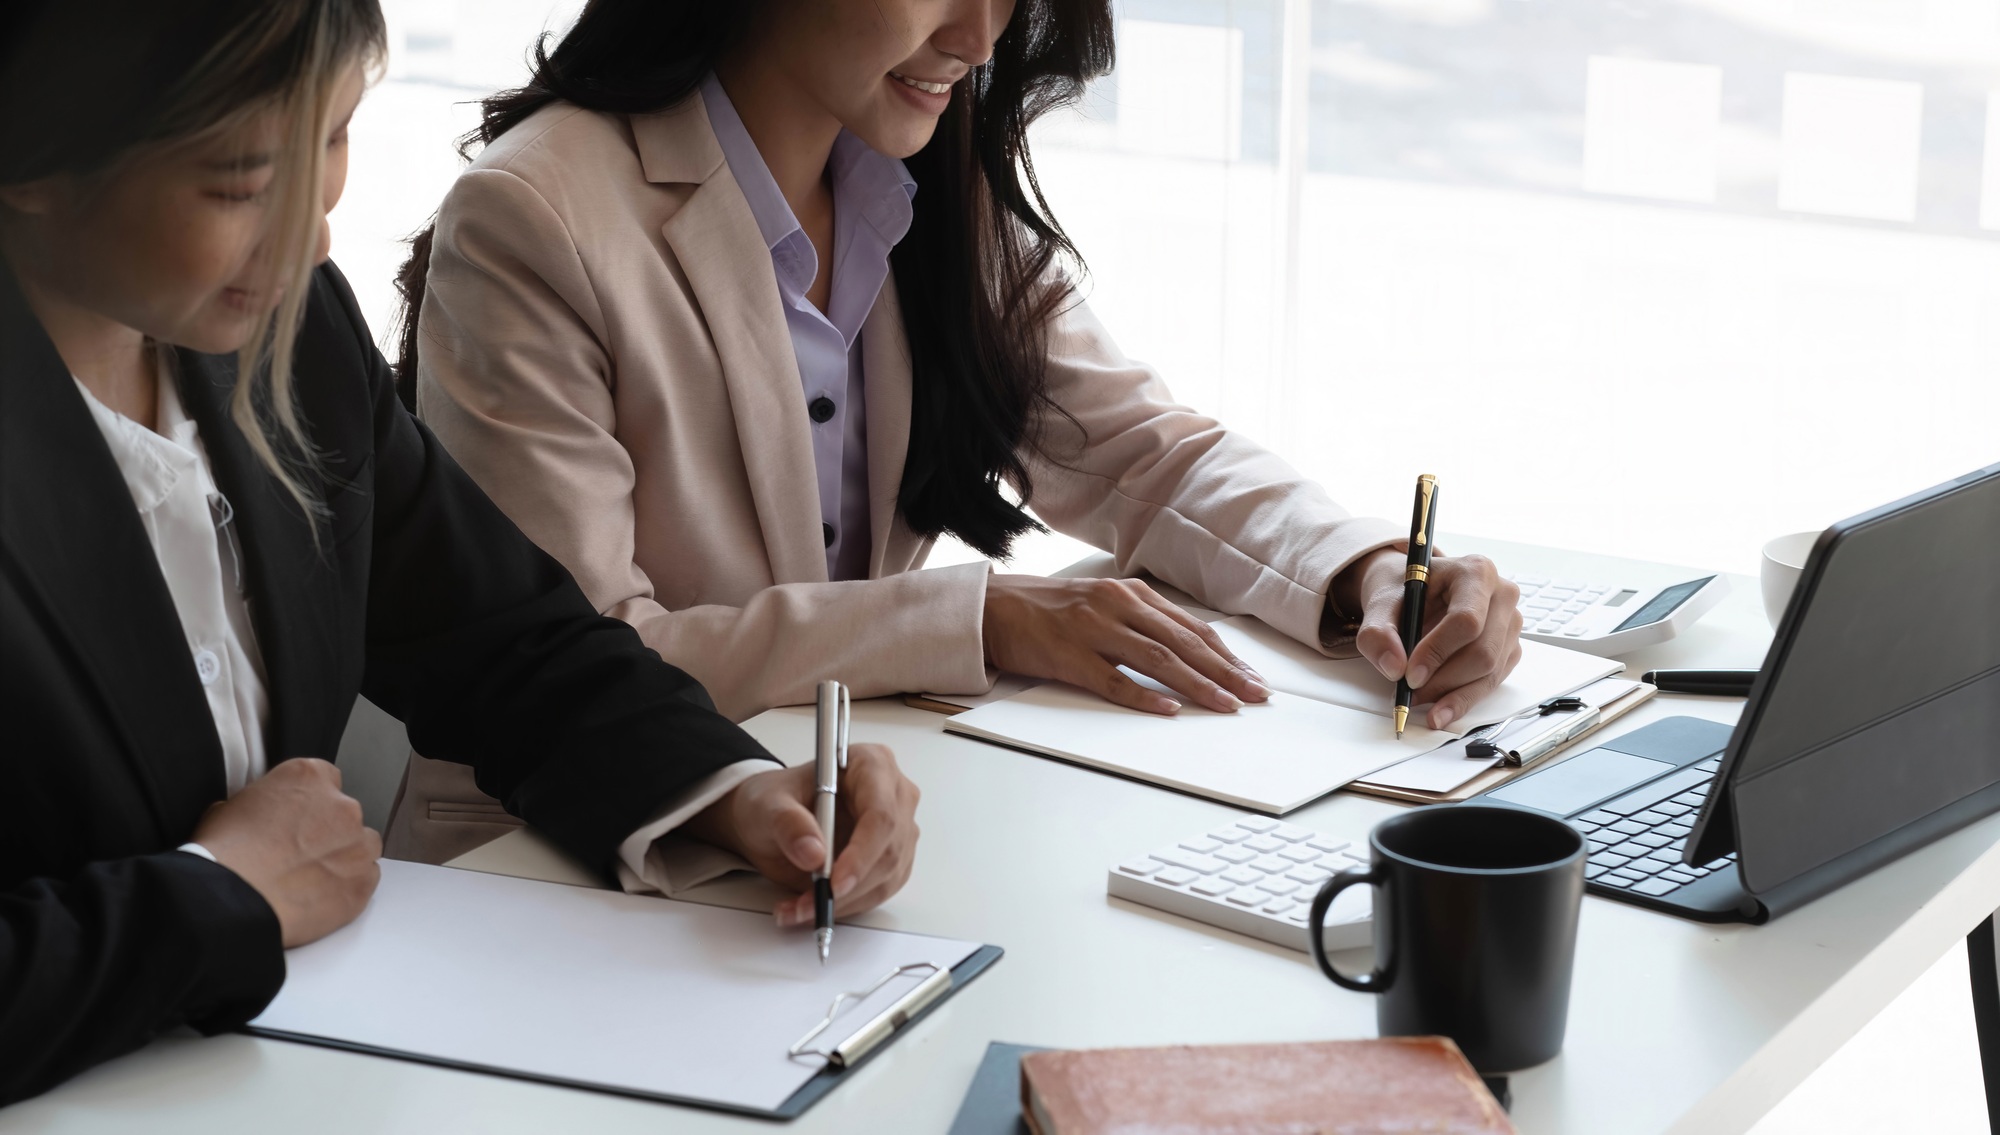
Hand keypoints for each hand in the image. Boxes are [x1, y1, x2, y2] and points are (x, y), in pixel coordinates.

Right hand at [191, 758, 381, 948]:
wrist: (231, 903)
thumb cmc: (224, 858)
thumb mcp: (229, 808)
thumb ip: (261, 804)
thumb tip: (259, 816)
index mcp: (308, 778)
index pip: (325, 778)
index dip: (310, 802)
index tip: (300, 818)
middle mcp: (341, 806)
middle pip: (345, 815)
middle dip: (326, 832)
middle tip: (297, 854)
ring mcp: (358, 845)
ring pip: (362, 846)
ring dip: (343, 858)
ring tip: (309, 878)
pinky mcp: (363, 882)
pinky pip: (365, 880)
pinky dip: (347, 887)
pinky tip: (318, 897)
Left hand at [683, 743, 920, 926]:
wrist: (771, 818)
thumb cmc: (775, 800)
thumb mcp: (768, 804)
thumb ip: (789, 823)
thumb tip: (813, 854)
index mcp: (871, 764)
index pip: (881, 814)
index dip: (861, 853)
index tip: (834, 883)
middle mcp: (894, 794)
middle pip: (889, 850)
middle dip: (848, 887)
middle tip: (807, 904)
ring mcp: (898, 829)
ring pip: (886, 877)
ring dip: (844, 902)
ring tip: (798, 907)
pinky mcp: (892, 859)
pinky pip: (879, 891)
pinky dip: (846, 906)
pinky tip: (812, 906)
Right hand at [982, 574, 1268, 714]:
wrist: (996, 606)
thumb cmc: (1053, 609)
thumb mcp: (1106, 603)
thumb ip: (1144, 621)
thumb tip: (1191, 651)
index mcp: (1132, 594)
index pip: (1192, 628)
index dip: (1226, 656)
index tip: (1252, 678)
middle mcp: (1118, 606)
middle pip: (1183, 643)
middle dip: (1224, 673)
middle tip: (1253, 696)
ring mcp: (1094, 630)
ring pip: (1157, 660)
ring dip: (1196, 685)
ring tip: (1223, 705)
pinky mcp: (1069, 655)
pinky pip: (1113, 679)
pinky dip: (1143, 696)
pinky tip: (1167, 709)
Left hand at [1340, 550, 1523, 730]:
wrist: (1415, 591)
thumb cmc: (1404, 590)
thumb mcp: (1381, 603)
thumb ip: (1378, 633)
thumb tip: (1394, 668)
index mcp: (1475, 572)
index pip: (1466, 620)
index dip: (1438, 652)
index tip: (1410, 675)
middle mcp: (1502, 596)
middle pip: (1483, 652)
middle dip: (1443, 681)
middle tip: (1410, 693)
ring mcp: (1510, 624)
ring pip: (1490, 673)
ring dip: (1452, 695)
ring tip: (1418, 700)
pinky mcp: (1509, 649)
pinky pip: (1492, 683)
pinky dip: (1463, 698)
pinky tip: (1439, 704)